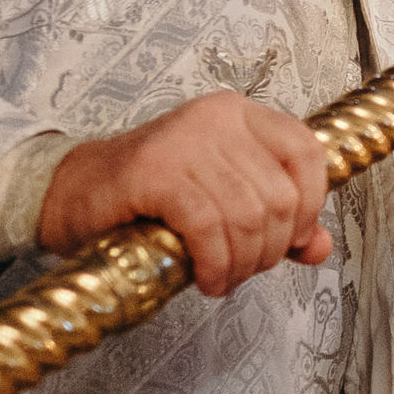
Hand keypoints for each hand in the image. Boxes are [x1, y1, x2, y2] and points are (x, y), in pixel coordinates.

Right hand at [38, 91, 329, 295]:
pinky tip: (206, 278)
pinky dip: (215, 263)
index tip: (291, 240)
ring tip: (224, 278)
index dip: (310, 205)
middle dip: (270, 249)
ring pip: (247, 215)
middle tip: (245, 269)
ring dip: (241, 263)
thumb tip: (319, 247)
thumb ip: (278, 221)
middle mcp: (217, 118)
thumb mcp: (224, 202)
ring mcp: (184, 140)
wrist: (74, 194)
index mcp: (240, 115)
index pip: (307, 153)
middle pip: (279, 196)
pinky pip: (208, 226)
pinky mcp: (154, 170)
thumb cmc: (150, 199)